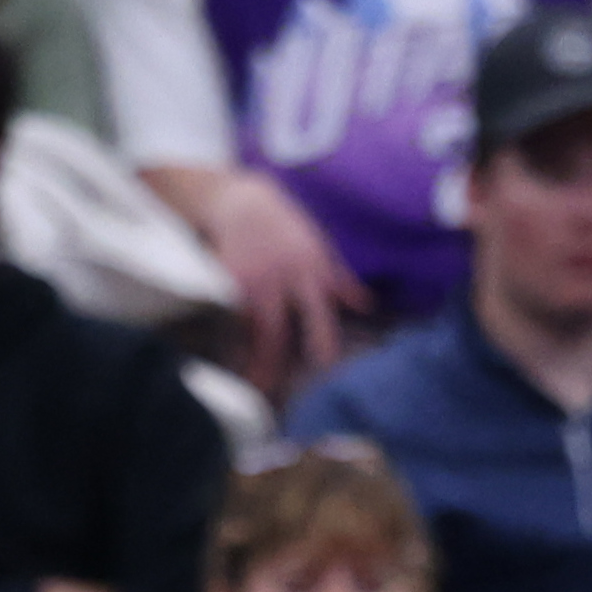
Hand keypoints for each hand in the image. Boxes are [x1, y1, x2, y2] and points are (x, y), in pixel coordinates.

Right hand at [201, 171, 367, 389]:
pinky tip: (228, 356)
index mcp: (312, 272)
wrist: (244, 201)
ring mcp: (250, 279)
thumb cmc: (289, 228)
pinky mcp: (224, 278)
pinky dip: (229, 334)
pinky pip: (228, 314)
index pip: (319, 317)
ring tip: (250, 382)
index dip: (320, 345)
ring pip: (248, 326)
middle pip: (275, 329)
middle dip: (271, 362)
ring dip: (249, 356)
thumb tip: (367, 306)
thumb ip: (341, 280)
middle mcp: (281, 278)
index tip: (322, 370)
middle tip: (269, 390)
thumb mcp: (321, 248)